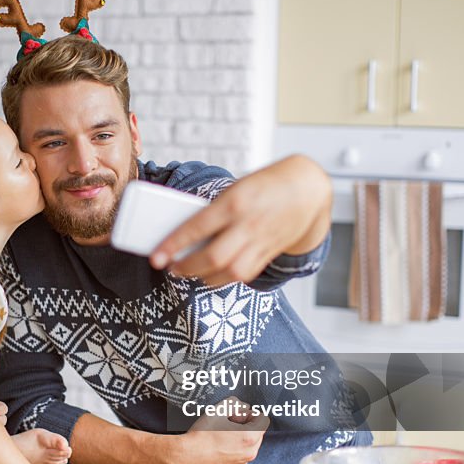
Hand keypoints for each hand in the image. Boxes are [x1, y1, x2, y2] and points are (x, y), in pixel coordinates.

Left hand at [150, 155, 331, 286]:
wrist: (307, 188)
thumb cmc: (264, 185)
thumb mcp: (235, 189)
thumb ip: (215, 211)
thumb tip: (187, 235)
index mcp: (234, 201)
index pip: (196, 227)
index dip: (173, 245)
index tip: (156, 257)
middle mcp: (248, 224)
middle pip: (213, 257)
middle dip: (188, 268)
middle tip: (172, 268)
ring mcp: (262, 241)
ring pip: (231, 271)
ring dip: (206, 278)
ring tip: (190, 274)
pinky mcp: (271, 252)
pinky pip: (246, 274)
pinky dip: (226, 278)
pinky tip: (214, 275)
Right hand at [169, 414, 269, 463]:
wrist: (187, 457)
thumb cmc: (202, 435)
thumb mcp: (217, 411)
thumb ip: (234, 403)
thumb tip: (242, 405)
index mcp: (250, 437)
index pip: (263, 419)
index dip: (249, 413)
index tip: (236, 415)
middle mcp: (250, 452)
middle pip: (258, 432)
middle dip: (246, 425)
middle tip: (227, 423)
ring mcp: (242, 463)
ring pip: (249, 445)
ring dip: (240, 438)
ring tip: (221, 435)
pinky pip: (240, 455)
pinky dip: (234, 449)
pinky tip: (218, 446)